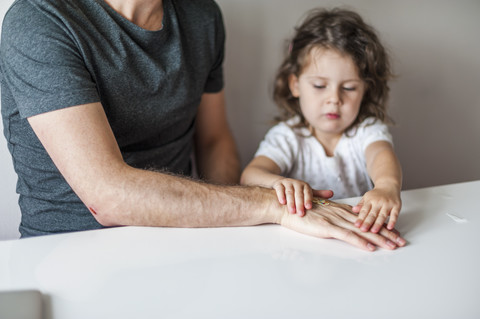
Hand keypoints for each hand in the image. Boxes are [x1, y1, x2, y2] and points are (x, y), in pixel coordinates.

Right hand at [272, 178, 332, 216]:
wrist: (281, 184)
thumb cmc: (297, 191)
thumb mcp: (307, 192)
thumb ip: (319, 194)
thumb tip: (332, 193)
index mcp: (305, 186)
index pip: (308, 192)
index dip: (308, 199)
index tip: (309, 207)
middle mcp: (297, 183)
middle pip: (299, 193)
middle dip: (299, 204)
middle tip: (300, 214)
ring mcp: (287, 183)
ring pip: (290, 192)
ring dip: (291, 202)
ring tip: (292, 212)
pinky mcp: (279, 184)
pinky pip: (280, 189)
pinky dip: (281, 195)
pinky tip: (282, 202)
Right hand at [280, 200, 405, 250]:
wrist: (285, 207)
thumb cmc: (298, 208)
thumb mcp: (316, 204)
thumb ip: (327, 203)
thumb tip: (331, 197)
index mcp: (339, 209)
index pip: (365, 218)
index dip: (380, 224)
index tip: (393, 231)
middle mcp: (341, 214)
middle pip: (368, 224)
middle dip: (387, 233)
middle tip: (401, 241)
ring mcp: (335, 220)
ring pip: (362, 230)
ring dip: (379, 239)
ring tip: (393, 246)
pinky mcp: (327, 227)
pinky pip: (346, 236)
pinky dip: (359, 241)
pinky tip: (369, 247)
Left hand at [352, 185, 401, 232]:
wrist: (389, 185)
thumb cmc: (377, 194)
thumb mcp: (367, 197)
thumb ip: (361, 204)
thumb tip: (353, 210)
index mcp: (370, 200)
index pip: (364, 211)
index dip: (360, 218)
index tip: (357, 225)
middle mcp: (379, 202)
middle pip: (372, 214)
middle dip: (368, 222)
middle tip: (363, 230)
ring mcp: (388, 204)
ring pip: (382, 215)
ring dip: (378, 224)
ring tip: (374, 231)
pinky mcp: (396, 206)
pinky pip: (395, 215)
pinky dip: (392, 221)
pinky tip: (390, 228)